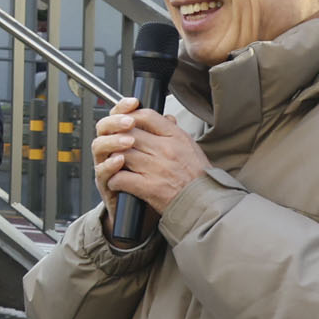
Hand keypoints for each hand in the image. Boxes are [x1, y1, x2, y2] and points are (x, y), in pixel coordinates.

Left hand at [93, 101, 208, 221]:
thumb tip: (165, 117)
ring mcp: (156, 168)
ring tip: (113, 163)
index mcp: (176, 137)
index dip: (131, 116)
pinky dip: (115, 180)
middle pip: (129, 133)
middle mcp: (165, 150)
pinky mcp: (149, 187)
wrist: (205, 202)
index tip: (124, 122)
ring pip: (121, 154)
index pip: (147, 116)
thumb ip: (175, 132)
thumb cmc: (198, 177)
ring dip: (113, 159)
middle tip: (113, 144)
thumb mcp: (191, 147)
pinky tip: (117, 181)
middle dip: (117, 138)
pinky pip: (121, 178)